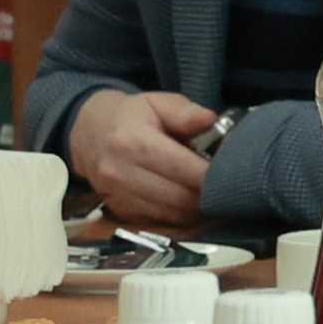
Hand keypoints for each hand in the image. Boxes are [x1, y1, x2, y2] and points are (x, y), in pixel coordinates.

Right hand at [66, 89, 217, 229]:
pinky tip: (188, 200)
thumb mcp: (157, 102)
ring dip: (197, 207)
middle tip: (227, 184)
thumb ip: (185, 112)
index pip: (184, 168)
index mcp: (133, 142)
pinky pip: (160, 221)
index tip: (235, 171)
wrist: (87, 133)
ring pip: (173, 214)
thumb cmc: (130, 116)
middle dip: (210, 194)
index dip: (214, 174)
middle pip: (182, 197)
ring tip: (210, 192)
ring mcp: (117, 195)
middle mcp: (121, 172)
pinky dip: (180, 214)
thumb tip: (212, 121)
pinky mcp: (119, 211)